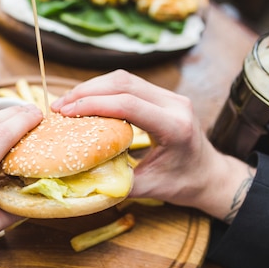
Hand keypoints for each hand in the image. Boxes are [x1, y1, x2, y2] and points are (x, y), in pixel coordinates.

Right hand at [51, 70, 254, 221]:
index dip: (93, 104)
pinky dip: (103, 90)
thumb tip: (78, 179)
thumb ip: (115, 182)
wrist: (209, 175)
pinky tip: (85, 101)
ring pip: (124, 79)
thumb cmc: (182, 184)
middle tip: (59, 106)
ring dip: (92, 87)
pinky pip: (129, 84)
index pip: (128, 104)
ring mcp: (170, 96)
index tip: (65, 113)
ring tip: (66, 102)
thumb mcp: (148, 189)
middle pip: (123, 83)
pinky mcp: (162, 95)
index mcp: (174, 126)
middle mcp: (175, 104)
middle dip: (86, 91)